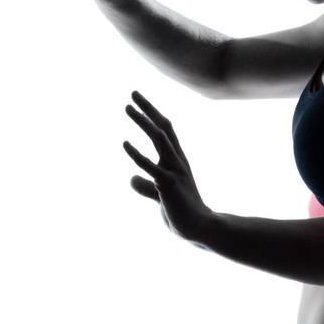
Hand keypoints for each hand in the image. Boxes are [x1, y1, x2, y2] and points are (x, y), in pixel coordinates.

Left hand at [122, 91, 212, 243]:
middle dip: (148, 109)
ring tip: (127, 108)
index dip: (152, 114)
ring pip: (159, 139)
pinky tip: (124, 143)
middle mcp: (177, 161)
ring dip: (143, 122)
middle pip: (163, 128)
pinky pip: (151, 166)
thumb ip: (146, 185)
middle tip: (132, 94)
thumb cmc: (181, 212)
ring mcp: (174, 171)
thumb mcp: (160, 195)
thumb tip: (132, 179)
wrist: (199, 229)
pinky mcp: (168, 185)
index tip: (136, 100)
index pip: (165, 130)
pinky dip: (137, 154)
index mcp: (176, 161)